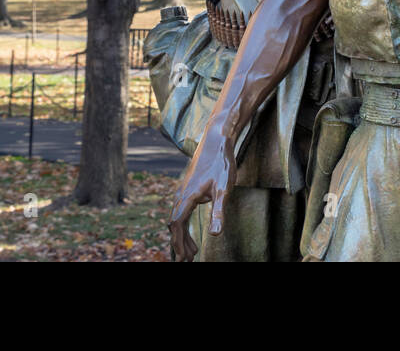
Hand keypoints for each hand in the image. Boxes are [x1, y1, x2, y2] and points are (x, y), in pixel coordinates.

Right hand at [168, 125, 236, 261]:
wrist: (217, 140)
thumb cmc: (221, 163)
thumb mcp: (224, 189)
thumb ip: (219, 212)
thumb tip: (215, 235)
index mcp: (187, 197)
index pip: (177, 225)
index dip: (179, 243)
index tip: (183, 259)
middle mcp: (181, 194)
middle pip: (175, 224)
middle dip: (180, 243)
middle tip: (188, 259)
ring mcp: (183, 190)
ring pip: (177, 217)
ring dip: (182, 234)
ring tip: (192, 249)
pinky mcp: (188, 187)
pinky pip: (181, 210)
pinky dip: (184, 223)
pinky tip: (191, 227)